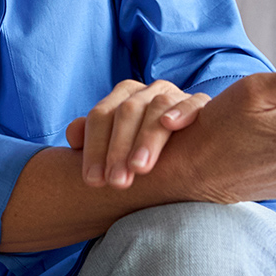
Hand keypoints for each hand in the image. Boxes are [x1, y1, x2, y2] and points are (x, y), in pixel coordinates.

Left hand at [66, 79, 209, 188]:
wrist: (196, 148)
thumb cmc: (146, 150)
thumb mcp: (119, 146)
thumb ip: (95, 140)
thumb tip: (73, 136)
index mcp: (123, 97)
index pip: (101, 116)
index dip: (94, 148)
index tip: (92, 182)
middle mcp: (146, 92)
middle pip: (126, 112)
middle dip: (118, 148)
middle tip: (116, 183)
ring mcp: (174, 95)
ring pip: (156, 107)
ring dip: (147, 137)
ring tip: (139, 167)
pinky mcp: (202, 104)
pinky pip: (194, 102)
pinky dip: (182, 111)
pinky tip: (171, 125)